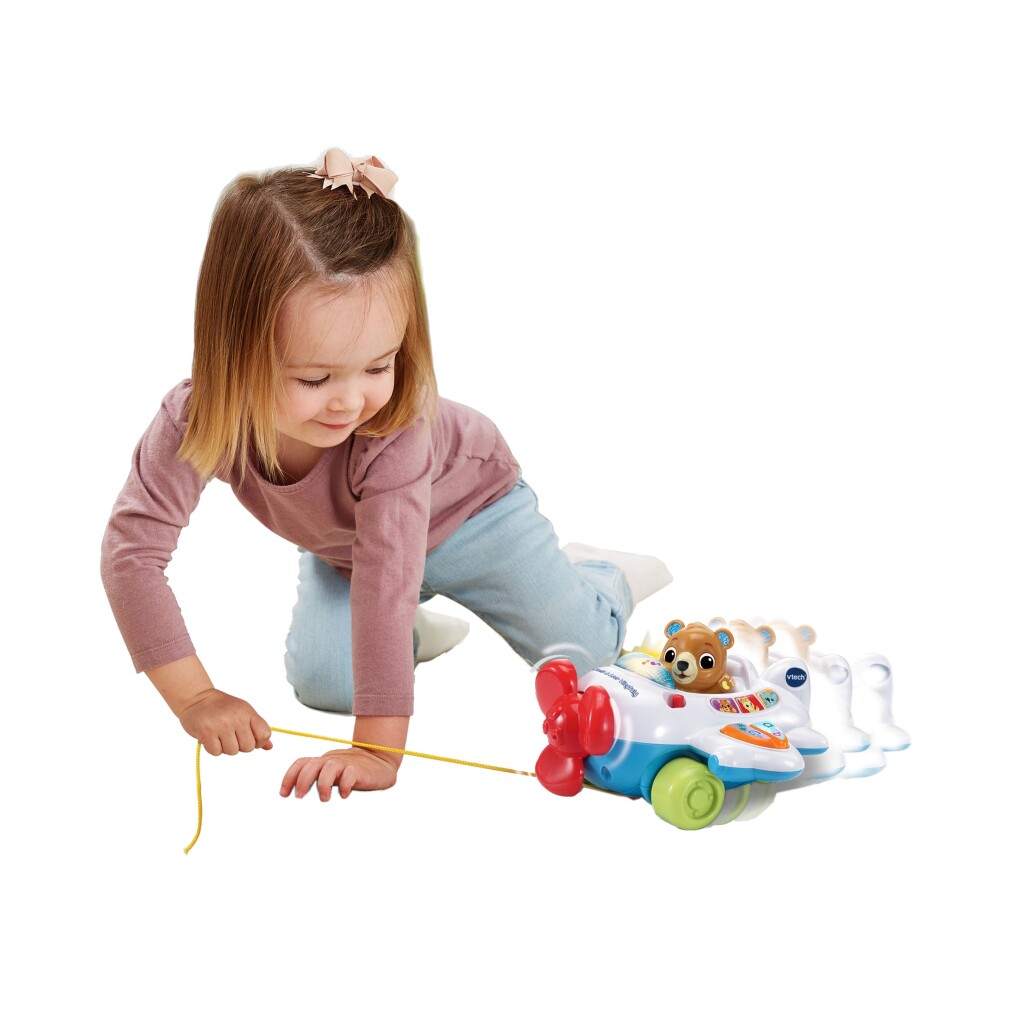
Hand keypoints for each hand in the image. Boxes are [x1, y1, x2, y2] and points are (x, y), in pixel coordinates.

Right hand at [177, 690, 272, 755]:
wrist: (196, 698)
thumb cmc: (222, 707)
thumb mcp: (243, 712)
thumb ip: (256, 728)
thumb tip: (269, 747)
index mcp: (248, 712)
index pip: (264, 734)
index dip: (259, 742)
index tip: (250, 739)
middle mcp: (236, 717)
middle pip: (248, 747)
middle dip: (240, 746)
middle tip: (230, 736)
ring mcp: (221, 725)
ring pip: (232, 751)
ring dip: (225, 748)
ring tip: (219, 735)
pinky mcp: (207, 732)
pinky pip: (216, 752)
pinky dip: (213, 749)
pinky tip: (210, 738)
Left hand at [279, 747, 397, 800]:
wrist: (380, 759)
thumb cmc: (351, 770)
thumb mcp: (331, 772)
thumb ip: (317, 778)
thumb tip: (297, 794)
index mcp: (322, 761)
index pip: (301, 763)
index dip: (289, 777)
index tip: (283, 794)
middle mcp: (331, 760)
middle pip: (311, 764)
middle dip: (301, 781)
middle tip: (299, 797)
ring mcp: (346, 764)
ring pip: (329, 767)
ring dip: (323, 784)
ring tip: (325, 798)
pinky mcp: (360, 770)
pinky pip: (350, 774)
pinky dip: (345, 785)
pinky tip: (345, 794)